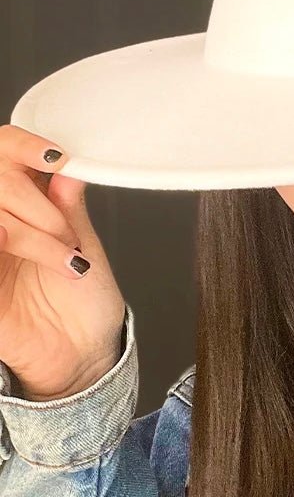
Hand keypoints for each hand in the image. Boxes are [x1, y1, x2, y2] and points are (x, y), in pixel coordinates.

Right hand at [0, 124, 125, 400]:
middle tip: (67, 234)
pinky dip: (10, 242)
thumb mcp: (81, 239)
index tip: (57, 160)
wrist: (82, 349)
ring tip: (66, 259)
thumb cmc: (83, 294)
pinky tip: (38, 256)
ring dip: (31, 234)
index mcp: (21, 200)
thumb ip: (66, 201)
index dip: (23, 146)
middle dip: (36, 205)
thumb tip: (67, 163)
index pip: (2, 150)